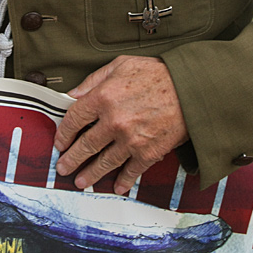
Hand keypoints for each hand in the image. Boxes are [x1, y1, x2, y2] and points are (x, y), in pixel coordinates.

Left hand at [54, 55, 187, 194]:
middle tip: (63, 168)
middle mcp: (113, 121)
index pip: (74, 119)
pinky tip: (116, 187)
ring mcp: (130, 139)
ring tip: (81, 181)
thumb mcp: (121, 65)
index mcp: (103, 97)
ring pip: (104, 162)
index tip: (60, 142)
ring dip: (90, 174)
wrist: (191, 88)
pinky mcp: (148, 152)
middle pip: (85, 145)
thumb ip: (94, 80)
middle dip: (71, 159)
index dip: (64, 133)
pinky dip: (124, 181)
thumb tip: (74, 94)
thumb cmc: (158, 73)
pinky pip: (132, 171)